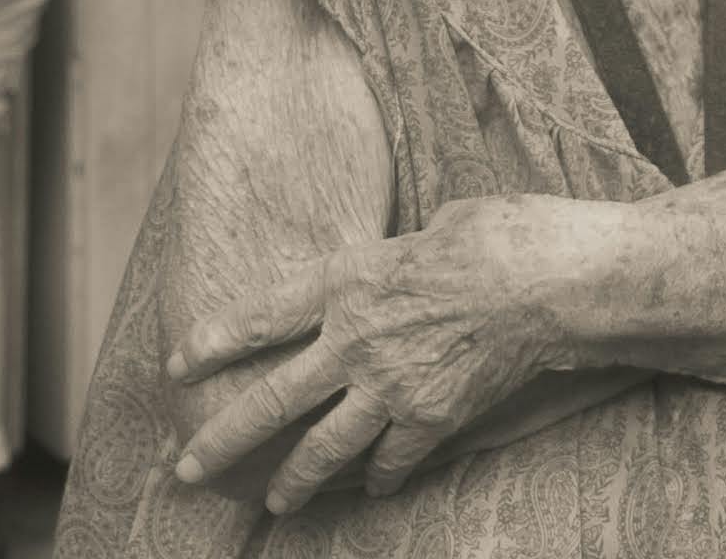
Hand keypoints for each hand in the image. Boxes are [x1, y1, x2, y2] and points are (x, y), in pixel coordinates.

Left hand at [168, 196, 555, 512]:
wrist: (548, 281)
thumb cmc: (497, 233)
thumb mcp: (430, 225)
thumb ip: (393, 259)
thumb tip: (394, 266)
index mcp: (348, 280)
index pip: (261, 316)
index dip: (214, 342)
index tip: (177, 364)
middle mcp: (355, 339)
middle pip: (273, 399)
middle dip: (224, 438)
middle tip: (188, 468)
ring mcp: (391, 385)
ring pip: (323, 448)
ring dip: (293, 479)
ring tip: (274, 501)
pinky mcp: (431, 418)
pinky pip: (392, 459)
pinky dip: (380, 477)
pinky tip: (374, 487)